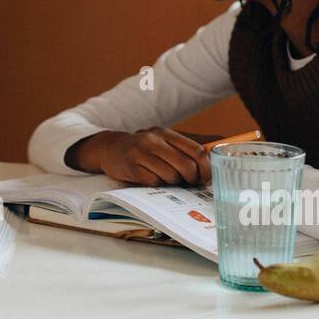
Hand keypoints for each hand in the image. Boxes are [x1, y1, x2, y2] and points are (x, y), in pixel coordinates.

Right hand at [67, 127, 209, 186]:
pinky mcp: (131, 168)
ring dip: (172, 182)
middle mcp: (154, 141)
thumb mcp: (161, 141)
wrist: (109, 148)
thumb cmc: (142, 149)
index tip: (206, 178)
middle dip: (191, 179)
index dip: (206, 168)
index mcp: (166, 134)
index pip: (196, 150)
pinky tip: (151, 178)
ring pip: (171, 177)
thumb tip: (208, 168)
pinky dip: (157, 184)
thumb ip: (181, 150)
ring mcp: (141, 154)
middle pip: (186, 166)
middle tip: (188, 182)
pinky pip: (155, 183)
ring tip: (166, 178)